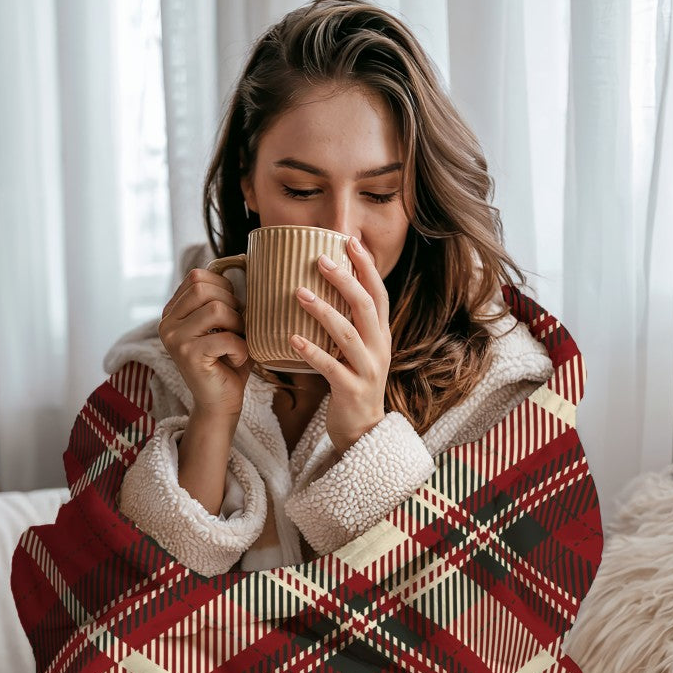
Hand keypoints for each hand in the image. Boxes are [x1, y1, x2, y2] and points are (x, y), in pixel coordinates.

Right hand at [158, 268, 250, 418]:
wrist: (221, 402)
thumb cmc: (228, 361)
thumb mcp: (225, 324)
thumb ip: (224, 299)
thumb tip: (243, 266)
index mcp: (173, 311)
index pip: (197, 277)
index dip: (224, 288)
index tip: (234, 310)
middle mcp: (167, 322)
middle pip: (204, 288)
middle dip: (232, 304)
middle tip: (239, 327)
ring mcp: (174, 338)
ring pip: (215, 308)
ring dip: (238, 325)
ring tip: (239, 342)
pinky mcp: (187, 355)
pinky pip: (225, 338)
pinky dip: (241, 348)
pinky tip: (236, 359)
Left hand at [291, 236, 389, 454]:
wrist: (364, 431)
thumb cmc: (353, 385)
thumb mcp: (357, 352)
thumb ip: (347, 325)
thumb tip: (320, 290)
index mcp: (381, 335)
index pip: (378, 294)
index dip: (366, 267)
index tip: (349, 241)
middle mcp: (379, 349)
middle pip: (365, 307)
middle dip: (344, 280)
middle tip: (320, 260)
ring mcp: (368, 370)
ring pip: (348, 334)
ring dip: (323, 311)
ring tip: (299, 293)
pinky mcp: (351, 390)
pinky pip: (330, 367)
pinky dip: (311, 351)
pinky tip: (292, 339)